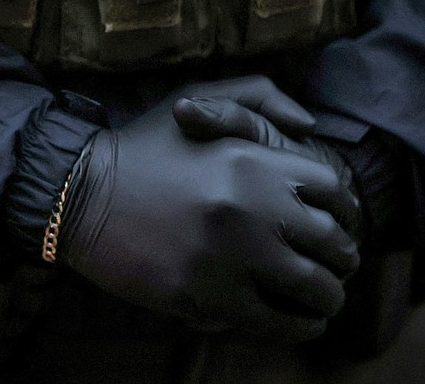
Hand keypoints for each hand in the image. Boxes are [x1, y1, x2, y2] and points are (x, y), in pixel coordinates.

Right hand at [57, 82, 360, 340]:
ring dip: (327, 297)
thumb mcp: (196, 98)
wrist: (80, 194)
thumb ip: (259, 98)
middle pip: (334, 243)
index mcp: (254, 160)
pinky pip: (279, 322)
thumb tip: (310, 127)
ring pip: (315, 289)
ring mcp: (233, 256)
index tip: (339, 225)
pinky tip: (297, 320)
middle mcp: (253, 207)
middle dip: (341, 258)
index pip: (333, 191)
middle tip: (335, 267)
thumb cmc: (140, 146)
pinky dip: (299, 326)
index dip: (344, 211)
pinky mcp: (210, 299)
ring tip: (321, 299)